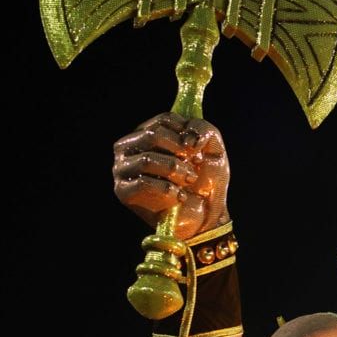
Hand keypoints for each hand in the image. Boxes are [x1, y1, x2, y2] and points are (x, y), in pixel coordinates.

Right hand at [112, 112, 229, 239]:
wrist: (205, 216)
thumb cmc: (205, 180)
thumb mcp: (213, 148)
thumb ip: (204, 129)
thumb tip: (187, 138)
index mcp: (149, 132)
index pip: (164, 120)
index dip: (185, 133)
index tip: (197, 149)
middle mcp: (130, 147)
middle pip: (152, 135)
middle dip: (180, 151)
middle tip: (193, 165)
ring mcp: (123, 169)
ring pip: (147, 159)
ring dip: (175, 170)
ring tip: (189, 180)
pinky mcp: (123, 191)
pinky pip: (143, 183)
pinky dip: (167, 190)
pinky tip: (180, 196)